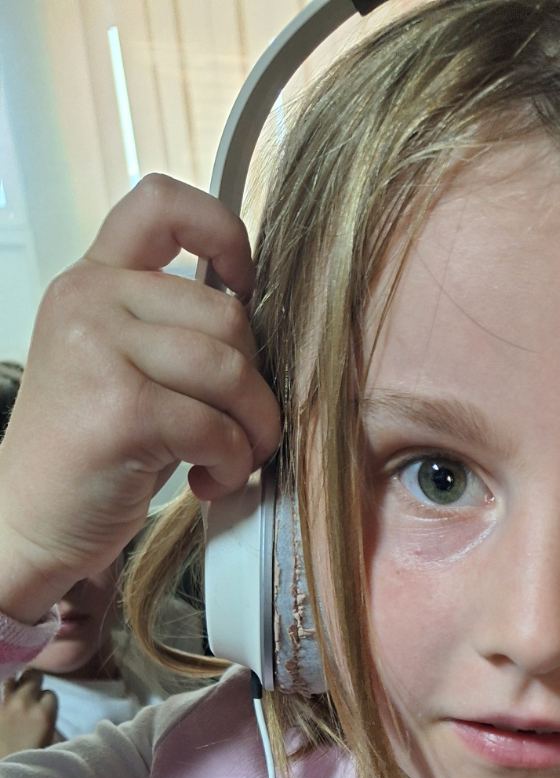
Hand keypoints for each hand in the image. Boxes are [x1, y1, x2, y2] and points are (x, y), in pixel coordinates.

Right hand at [0, 174, 280, 623]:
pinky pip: (217, 426)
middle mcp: (90, 301)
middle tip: (244, 432)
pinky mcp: (120, 408)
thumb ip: (175, 329)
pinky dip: (232, 463)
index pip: (161, 204)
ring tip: (231, 460)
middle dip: (257, 386)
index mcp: (94, 282)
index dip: (224, 233)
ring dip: (253, 429)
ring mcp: (99, 350)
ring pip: (231, 370)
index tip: (246, 288)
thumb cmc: (90, 455)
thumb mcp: (125, 368)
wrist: (27, 521)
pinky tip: (208, 483)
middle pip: (227, 316)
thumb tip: (262, 319)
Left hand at [0, 671, 57, 758]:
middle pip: (31, 677)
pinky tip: (6, 707)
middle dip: (34, 682)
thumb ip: (50, 725)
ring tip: (17, 693)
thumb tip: (47, 717)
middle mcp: (23, 704)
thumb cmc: (34, 763)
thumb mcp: (52, 746)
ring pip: (11, 681)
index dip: (48, 700)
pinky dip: (3, 699)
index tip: (46, 708)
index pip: (50, 693)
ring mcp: (3, 707)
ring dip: (16, 685)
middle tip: (33, 690)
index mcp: (44, 714)